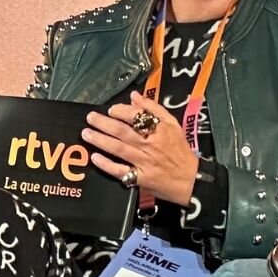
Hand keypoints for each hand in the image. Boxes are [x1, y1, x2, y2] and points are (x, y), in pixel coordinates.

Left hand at [82, 92, 199, 205]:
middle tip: (90, 118)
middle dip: (104, 123)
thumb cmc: (180, 151)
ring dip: (100, 140)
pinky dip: (107, 164)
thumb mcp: (173, 125)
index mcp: (160, 130)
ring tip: (87, 134)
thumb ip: (154, 109)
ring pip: (118, 148)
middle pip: (123, 132)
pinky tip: (95, 158)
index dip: (121, 111)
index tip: (111, 110)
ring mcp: (144, 162)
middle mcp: (151, 145)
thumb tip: (135, 96)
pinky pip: (120, 170)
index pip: (137, 116)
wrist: (190, 180)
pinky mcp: (140, 178)